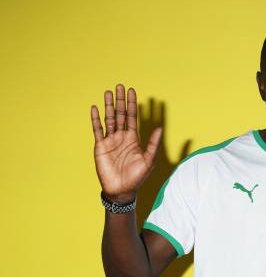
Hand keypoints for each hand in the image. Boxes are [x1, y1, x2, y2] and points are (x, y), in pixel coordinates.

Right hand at [90, 84, 161, 202]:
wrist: (122, 190)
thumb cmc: (137, 177)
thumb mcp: (149, 160)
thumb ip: (153, 143)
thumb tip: (159, 128)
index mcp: (133, 138)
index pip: (133, 117)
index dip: (132, 104)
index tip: (132, 91)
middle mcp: (121, 137)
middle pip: (121, 114)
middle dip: (120, 101)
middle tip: (120, 86)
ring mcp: (110, 140)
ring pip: (109, 119)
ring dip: (109, 106)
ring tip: (108, 92)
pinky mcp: (100, 146)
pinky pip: (97, 130)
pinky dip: (95, 119)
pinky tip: (94, 108)